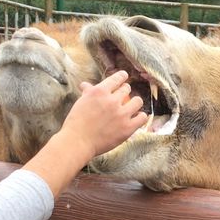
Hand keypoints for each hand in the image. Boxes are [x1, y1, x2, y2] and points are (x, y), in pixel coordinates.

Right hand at [22, 70, 147, 198]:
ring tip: (131, 107)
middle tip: (122, 97)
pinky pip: (142, 118)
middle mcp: (112, 100)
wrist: (78, 142)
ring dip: (135, 103)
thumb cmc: (76, 122)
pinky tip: (137, 118)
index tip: (124, 77)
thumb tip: (86, 85)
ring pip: (138, 101)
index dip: (122, 77)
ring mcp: (121, 114)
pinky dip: (141, 117)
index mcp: (100, 91)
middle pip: (127, 89)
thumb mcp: (81, 102)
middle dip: (125, 91)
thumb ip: (88, 92)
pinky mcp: (127, 128)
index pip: (117, 78)